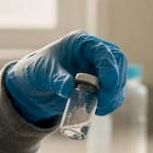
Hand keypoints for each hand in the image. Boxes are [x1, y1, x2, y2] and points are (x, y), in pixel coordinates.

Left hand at [2, 31, 128, 123]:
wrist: (34, 86)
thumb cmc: (37, 70)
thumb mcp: (42, 72)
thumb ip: (56, 78)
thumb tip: (68, 88)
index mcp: (81, 43)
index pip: (104, 50)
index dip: (110, 67)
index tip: (109, 85)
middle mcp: (93, 53)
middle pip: (118, 63)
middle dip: (116, 83)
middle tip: (105, 100)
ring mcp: (99, 68)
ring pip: (119, 79)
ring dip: (115, 95)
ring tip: (101, 108)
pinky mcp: (100, 84)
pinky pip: (114, 92)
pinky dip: (111, 102)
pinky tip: (100, 109)